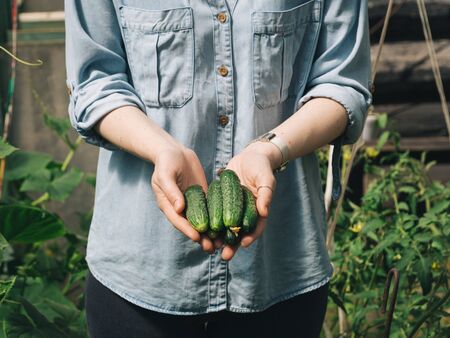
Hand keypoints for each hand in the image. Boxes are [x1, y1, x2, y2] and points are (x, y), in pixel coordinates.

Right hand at [151, 145, 213, 252]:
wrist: (175, 151)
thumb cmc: (166, 162)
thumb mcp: (165, 174)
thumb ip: (171, 191)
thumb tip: (179, 208)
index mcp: (169, 205)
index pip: (178, 221)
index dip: (187, 230)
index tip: (197, 238)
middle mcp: (180, 208)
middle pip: (191, 226)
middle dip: (201, 238)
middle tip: (212, 248)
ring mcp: (192, 203)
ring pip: (203, 221)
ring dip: (211, 233)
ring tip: (222, 243)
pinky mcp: (202, 197)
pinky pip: (211, 209)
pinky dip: (218, 219)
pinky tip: (228, 226)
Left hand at [220, 141, 280, 259]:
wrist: (250, 156)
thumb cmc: (261, 167)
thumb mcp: (265, 179)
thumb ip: (265, 195)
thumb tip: (264, 212)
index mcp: (258, 210)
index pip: (256, 227)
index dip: (250, 237)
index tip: (243, 244)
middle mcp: (245, 212)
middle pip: (239, 232)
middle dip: (232, 245)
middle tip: (224, 256)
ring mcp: (232, 208)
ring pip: (225, 226)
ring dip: (218, 238)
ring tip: (211, 248)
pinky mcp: (221, 201)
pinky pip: (215, 213)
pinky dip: (209, 222)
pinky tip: (201, 231)